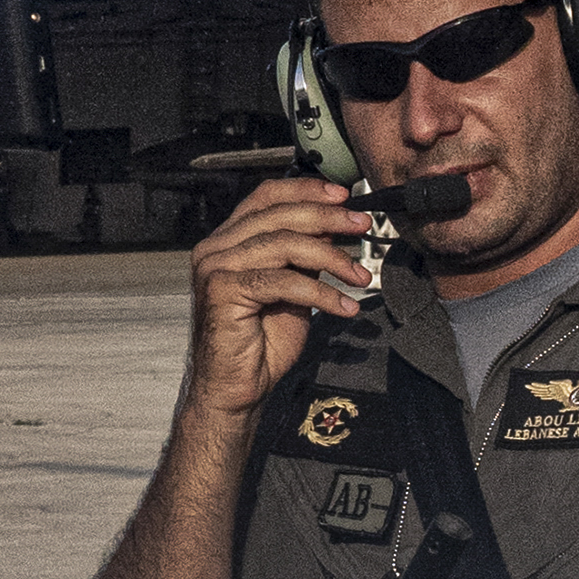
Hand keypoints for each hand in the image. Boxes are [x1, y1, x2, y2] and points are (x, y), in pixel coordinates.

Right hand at [182, 173, 382, 421]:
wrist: (238, 388)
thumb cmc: (263, 342)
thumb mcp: (294, 288)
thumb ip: (305, 256)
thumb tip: (334, 225)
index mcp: (229, 239)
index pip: (267, 196)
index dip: (306, 190)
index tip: (344, 196)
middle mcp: (216, 247)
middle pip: (278, 215)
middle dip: (327, 218)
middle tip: (363, 227)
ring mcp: (215, 267)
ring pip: (283, 245)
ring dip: (332, 258)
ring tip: (360, 277)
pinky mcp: (221, 291)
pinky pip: (282, 281)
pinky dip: (320, 293)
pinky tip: (344, 306)